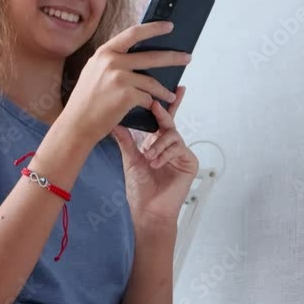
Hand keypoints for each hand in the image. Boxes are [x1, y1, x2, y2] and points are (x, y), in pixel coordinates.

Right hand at [61, 21, 191, 145]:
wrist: (77, 123)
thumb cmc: (87, 101)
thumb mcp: (94, 71)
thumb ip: (112, 60)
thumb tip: (138, 55)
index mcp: (105, 52)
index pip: (133, 33)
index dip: (153, 28)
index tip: (169, 26)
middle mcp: (112, 61)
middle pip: (151, 56)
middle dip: (173, 57)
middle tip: (187, 57)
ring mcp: (120, 77)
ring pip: (152, 81)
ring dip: (164, 90)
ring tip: (171, 95)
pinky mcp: (127, 95)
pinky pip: (148, 98)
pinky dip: (153, 103)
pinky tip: (156, 107)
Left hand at [110, 85, 198, 227]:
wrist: (148, 211)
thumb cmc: (140, 189)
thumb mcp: (130, 159)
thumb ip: (126, 140)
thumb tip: (115, 122)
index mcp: (158, 143)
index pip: (161, 121)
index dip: (163, 106)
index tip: (161, 92)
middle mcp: (171, 146)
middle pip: (170, 123)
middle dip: (163, 113)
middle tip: (155, 105)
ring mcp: (181, 154)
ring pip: (172, 135)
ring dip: (158, 144)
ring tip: (148, 156)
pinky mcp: (189, 162)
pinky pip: (179, 148)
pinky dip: (165, 154)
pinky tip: (156, 163)